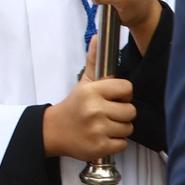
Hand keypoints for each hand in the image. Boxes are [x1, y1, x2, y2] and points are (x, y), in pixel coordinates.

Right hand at [43, 40, 135, 161]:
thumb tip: (97, 37)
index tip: (111, 98)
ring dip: (118, 129)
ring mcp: (97, 129)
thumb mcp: (83, 83)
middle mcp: (95, 110)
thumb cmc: (73, 106)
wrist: (53, 131)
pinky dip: (114, 143)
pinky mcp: (99, 147)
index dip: (122, 95)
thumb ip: (93, 61)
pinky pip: (122, 144)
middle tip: (106, 114)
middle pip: (131, 111)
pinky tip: (101, 137)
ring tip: (103, 125)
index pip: (127, 89)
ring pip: (128, 128)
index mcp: (92, 92)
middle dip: (121, 114)